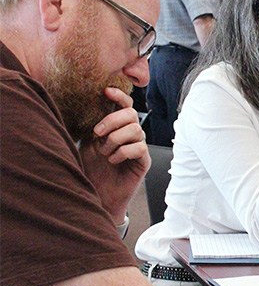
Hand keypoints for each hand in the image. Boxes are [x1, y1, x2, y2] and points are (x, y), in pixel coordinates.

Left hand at [79, 87, 150, 223]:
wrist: (98, 195)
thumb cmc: (92, 169)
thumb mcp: (87, 143)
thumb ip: (92, 127)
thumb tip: (88, 106)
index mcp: (118, 127)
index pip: (125, 104)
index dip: (119, 95)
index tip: (106, 91)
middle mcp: (130, 134)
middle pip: (131, 114)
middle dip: (112, 120)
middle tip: (97, 133)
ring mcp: (139, 146)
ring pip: (135, 130)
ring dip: (115, 140)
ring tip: (105, 153)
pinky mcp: (143, 160)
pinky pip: (138, 147)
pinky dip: (122, 153)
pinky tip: (113, 160)